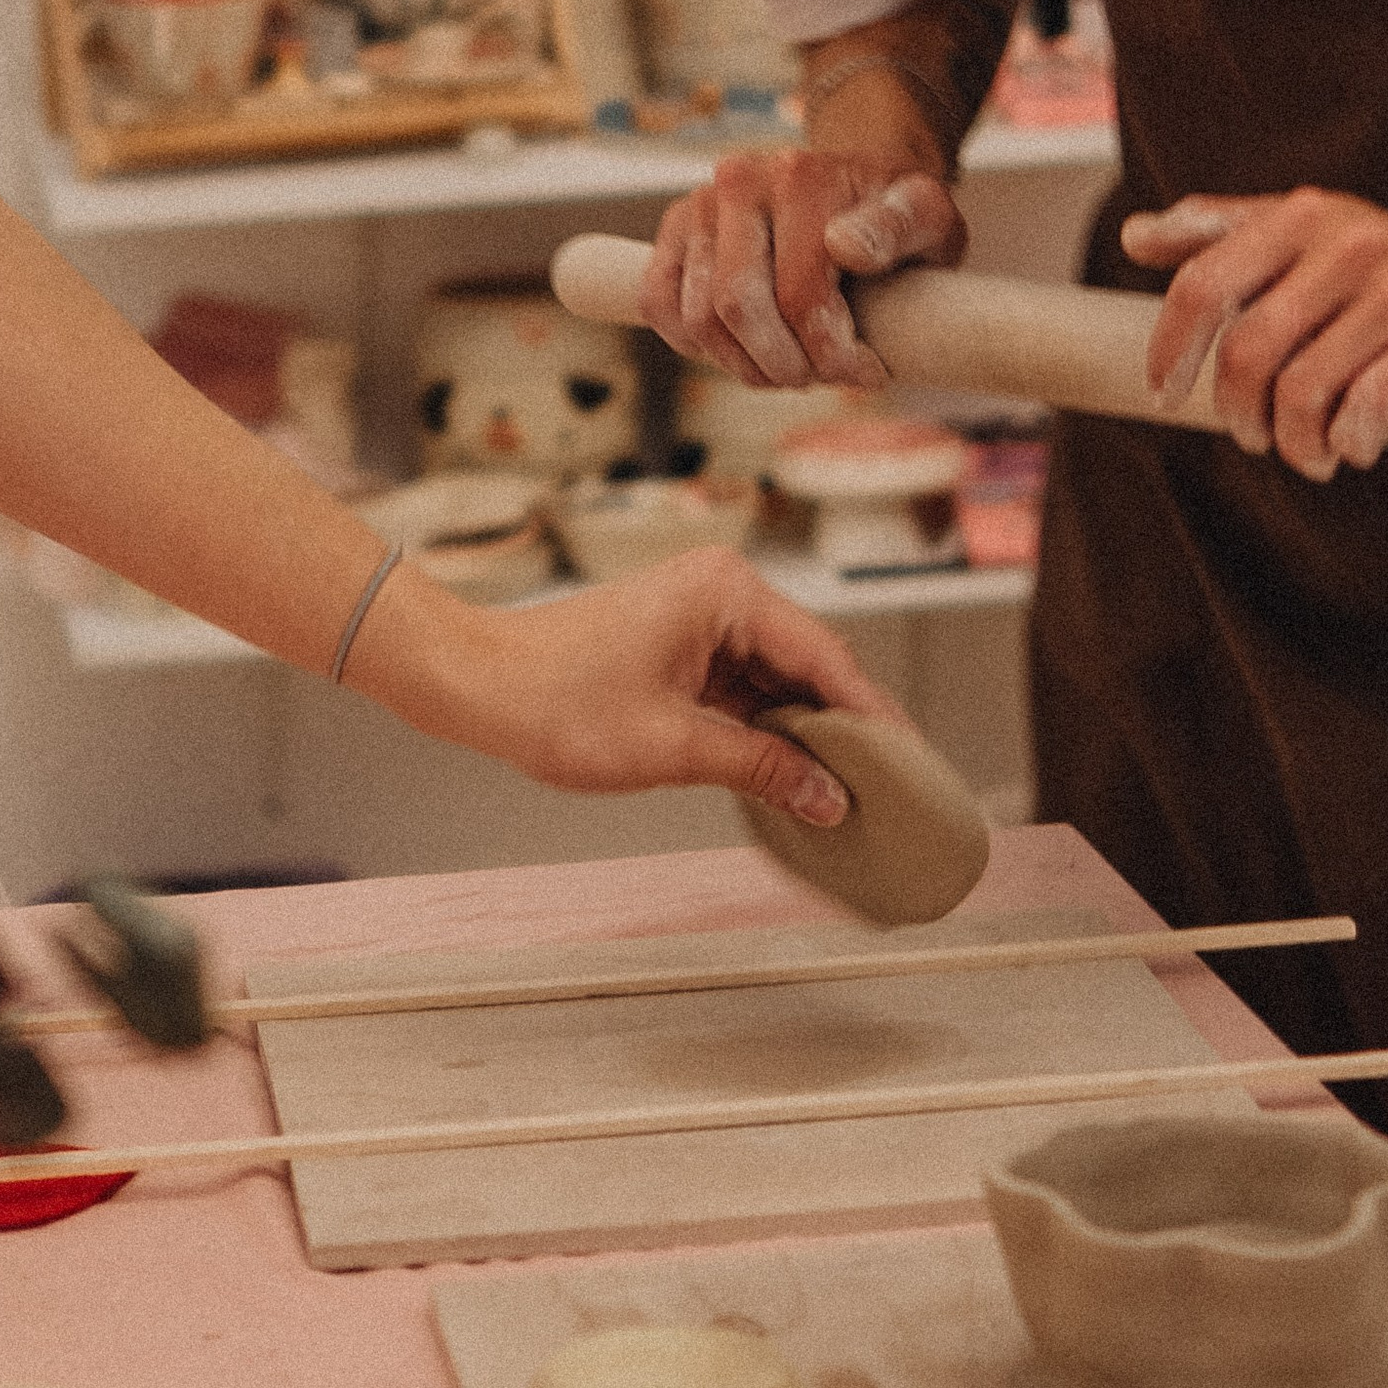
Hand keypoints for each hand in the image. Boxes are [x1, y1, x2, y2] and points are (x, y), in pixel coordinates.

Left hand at [419, 551, 904, 824]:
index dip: (872, 717)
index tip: (910, 763)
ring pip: (778, 681)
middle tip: (890, 787)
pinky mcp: (682, 645)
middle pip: (809, 666)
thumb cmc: (555, 700)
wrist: (476, 684)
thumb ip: (762, 768)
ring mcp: (702, 617)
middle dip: (844, 729)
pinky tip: (792, 772)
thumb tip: (830, 797)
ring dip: (805, 733)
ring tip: (850, 789)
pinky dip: (766, 729)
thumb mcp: (672, 746)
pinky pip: (744, 688)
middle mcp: (724, 590)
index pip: (827, 658)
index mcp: (728, 592)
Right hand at [637, 147, 966, 392]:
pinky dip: (691, 344)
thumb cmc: (893, 211)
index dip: (831, 354)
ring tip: (788, 369)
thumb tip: (845, 247)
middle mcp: (740, 182)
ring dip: (743, 364)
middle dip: (782, 365)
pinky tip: (738, 353)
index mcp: (802, 178)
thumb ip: (900, 226)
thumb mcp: (926, 214)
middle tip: (820, 379)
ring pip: (698, 316)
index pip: (800, 293)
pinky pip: (657, 302)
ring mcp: (700, 205)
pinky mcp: (674, 228)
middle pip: (737, 308)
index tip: (866, 374)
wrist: (855, 179)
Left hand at [1124, 190, 1387, 479]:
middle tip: (1252, 434)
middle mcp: (1350, 244)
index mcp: (1302, 216)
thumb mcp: (1307, 231)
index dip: (1172, 348)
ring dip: (1297, 444)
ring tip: (1308, 450)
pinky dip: (1352, 443)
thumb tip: (1137, 236)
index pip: (1204, 282)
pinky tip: (1357, 445)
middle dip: (1239, 412)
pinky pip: (1370, 410)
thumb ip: (1223, 232)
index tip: (1164, 393)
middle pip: (1249, 351)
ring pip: (1306, 393)